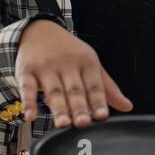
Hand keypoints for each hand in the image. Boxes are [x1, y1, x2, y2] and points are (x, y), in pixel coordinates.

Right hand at [15, 19, 132, 128]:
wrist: (38, 30)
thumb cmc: (69, 52)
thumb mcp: (91, 64)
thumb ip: (107, 88)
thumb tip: (127, 107)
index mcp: (86, 62)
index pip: (94, 85)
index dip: (99, 101)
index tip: (102, 116)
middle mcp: (67, 64)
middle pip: (74, 89)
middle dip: (79, 107)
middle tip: (83, 123)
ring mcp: (46, 67)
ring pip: (53, 90)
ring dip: (58, 108)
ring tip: (63, 124)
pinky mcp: (26, 71)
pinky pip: (27, 88)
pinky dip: (28, 102)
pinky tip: (30, 116)